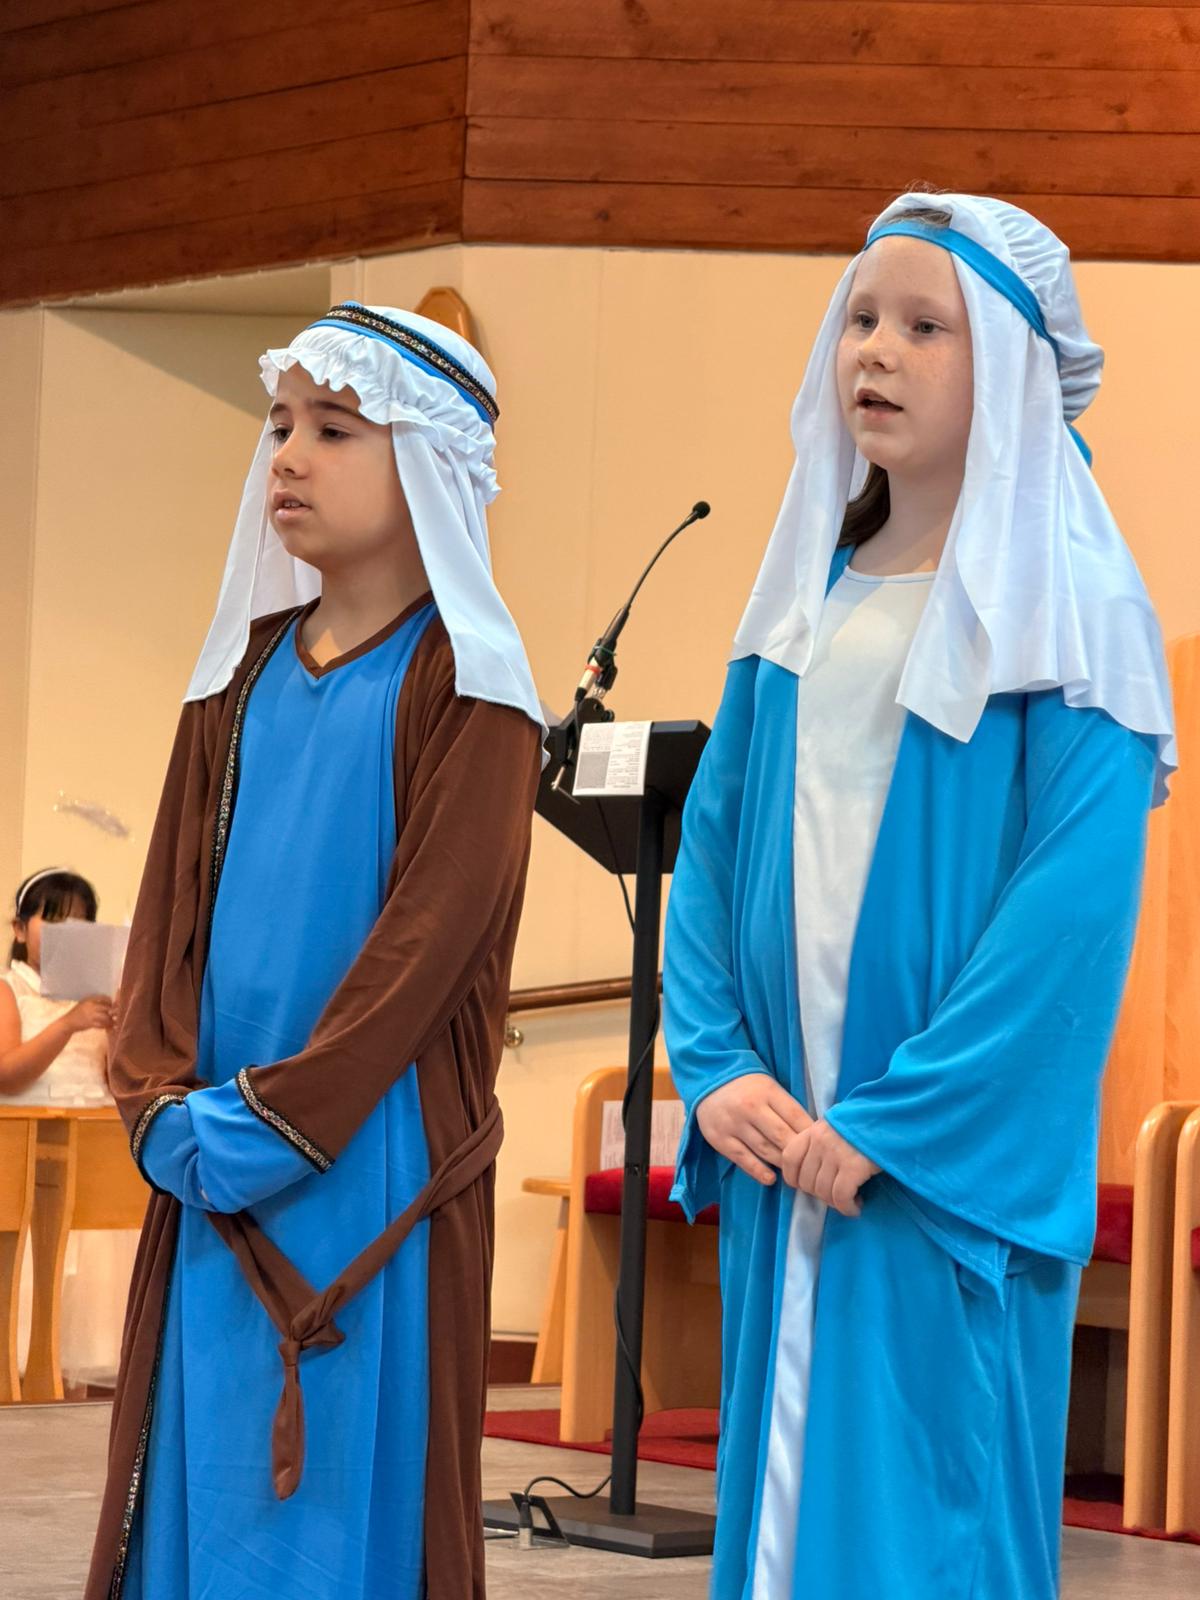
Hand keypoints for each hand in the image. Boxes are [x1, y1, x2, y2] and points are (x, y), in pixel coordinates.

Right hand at [65, 995, 115, 1034]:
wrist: (68, 1022)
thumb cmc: (77, 1012)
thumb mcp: (84, 1003)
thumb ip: (95, 1001)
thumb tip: (109, 1002)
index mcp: (90, 999)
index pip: (105, 998)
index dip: (111, 1002)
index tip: (112, 1006)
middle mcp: (91, 1006)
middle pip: (108, 1008)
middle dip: (112, 1012)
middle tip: (114, 1015)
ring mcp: (91, 1015)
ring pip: (106, 1017)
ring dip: (110, 1020)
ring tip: (111, 1022)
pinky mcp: (90, 1023)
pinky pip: (102, 1024)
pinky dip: (106, 1026)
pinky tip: (106, 1026)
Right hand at [696, 1073, 812, 1186]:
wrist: (710, 1080)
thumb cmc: (748, 1087)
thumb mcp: (769, 1087)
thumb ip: (787, 1107)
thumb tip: (813, 1132)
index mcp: (767, 1091)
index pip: (795, 1116)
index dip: (810, 1134)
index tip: (821, 1146)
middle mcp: (750, 1107)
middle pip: (782, 1135)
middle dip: (799, 1153)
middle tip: (810, 1165)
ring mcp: (734, 1124)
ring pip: (765, 1149)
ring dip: (782, 1163)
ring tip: (794, 1173)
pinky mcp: (720, 1139)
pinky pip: (743, 1159)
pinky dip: (759, 1171)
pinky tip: (771, 1179)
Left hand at [781, 1119, 880, 1217]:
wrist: (892, 1118)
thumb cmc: (866, 1124)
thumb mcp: (837, 1127)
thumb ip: (822, 1143)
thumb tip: (815, 1172)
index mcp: (814, 1131)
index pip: (789, 1158)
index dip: (794, 1178)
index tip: (809, 1187)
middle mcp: (820, 1142)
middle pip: (806, 1181)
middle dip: (820, 1195)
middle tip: (835, 1196)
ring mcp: (835, 1154)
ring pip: (823, 1191)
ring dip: (835, 1203)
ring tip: (849, 1201)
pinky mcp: (853, 1166)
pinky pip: (841, 1197)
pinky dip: (847, 1207)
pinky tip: (856, 1206)